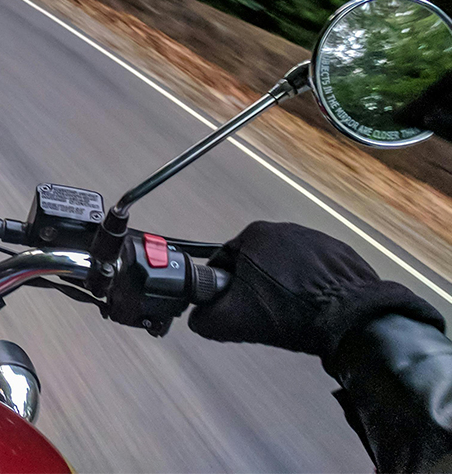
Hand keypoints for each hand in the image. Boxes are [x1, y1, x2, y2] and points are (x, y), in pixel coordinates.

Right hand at [188, 221, 443, 362]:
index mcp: (255, 235)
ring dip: (283, 286)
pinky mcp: (341, 254)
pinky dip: (310, 286)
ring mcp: (316, 239)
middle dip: (255, 286)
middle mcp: (285, 229)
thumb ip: (204, 318)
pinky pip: (315, 271)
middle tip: (261, 312)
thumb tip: (198, 319)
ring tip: (289, 312)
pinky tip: (312, 306)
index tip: (231, 304)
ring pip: (285, 266)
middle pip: (255, 262)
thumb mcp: (234, 321)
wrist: (352, 320)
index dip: (223, 287)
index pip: (224, 261)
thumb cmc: (295, 313)